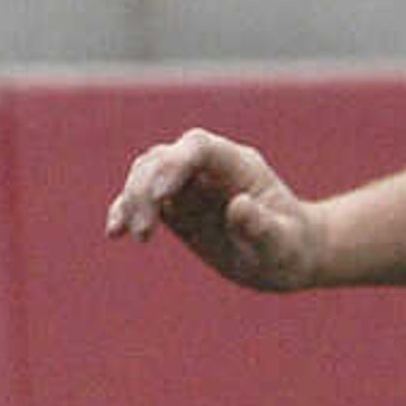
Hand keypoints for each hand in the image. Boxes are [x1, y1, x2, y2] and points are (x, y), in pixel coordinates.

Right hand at [105, 129, 324, 291]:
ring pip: (145, 174)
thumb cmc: (290, 248)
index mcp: (238, 165)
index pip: (198, 148)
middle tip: (144, 233)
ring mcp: (189, 185)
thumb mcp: (282, 244)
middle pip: (163, 158)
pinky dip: (124, 211)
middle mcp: (209, 168)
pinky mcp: (175, 207)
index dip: (174, 164)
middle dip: (145, 189)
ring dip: (131, 200)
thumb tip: (238, 206)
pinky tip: (115, 232)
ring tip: (132, 235)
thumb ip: (262, 226)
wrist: (286, 256)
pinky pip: (141, 200)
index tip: (160, 197)